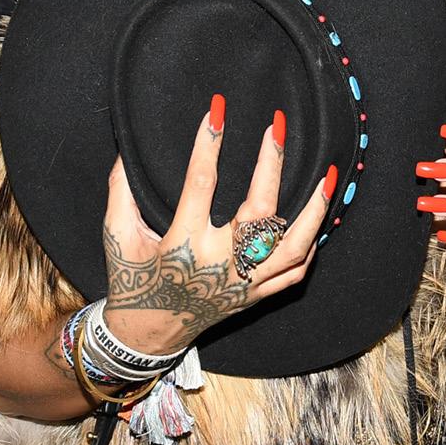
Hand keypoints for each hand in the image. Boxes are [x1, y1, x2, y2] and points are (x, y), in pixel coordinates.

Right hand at [102, 95, 334, 355]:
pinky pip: (293, 275)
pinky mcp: (255, 297)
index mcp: (183, 244)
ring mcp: (242, 283)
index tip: (218, 111)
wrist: (147, 333)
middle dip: (271, 165)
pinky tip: (318, 222)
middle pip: (259, 212)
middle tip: (276, 127)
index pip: (200, 185)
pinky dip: (309, 249)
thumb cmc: (132, 278)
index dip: (208, 145)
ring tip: (329, 177)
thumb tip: (128, 152)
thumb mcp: (116, 236)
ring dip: (314, 211)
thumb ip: (121, 191)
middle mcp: (219, 264)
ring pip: (292, 247)